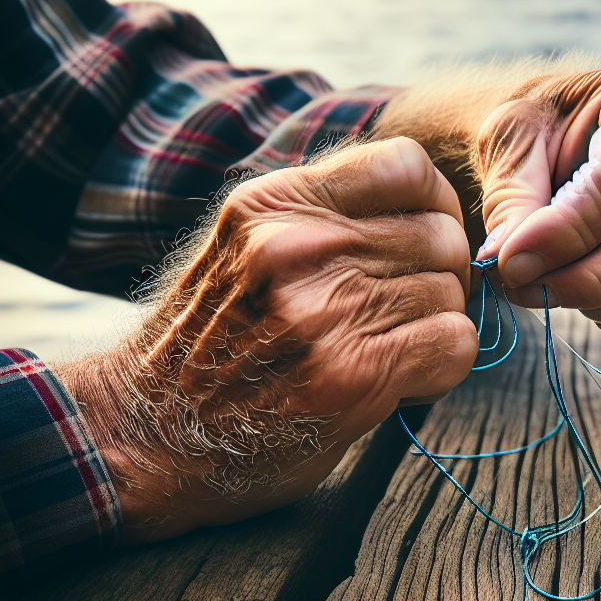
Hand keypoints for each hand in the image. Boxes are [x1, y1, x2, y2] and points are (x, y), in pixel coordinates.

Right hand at [59, 137, 475, 544]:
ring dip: (436, 327)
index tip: (420, 243)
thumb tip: (434, 209)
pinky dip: (442, 368)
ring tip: (385, 351)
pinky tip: (399, 382)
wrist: (146, 435)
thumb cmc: (210, 345)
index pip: (407, 165)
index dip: (434, 206)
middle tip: (404, 314)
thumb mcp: (248, 249)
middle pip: (441, 235)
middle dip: (440, 277)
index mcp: (273, 205)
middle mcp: (298, 248)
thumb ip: (324, 218)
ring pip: (451, 292)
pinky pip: (454, 343)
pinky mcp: (352, 373)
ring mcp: (324, 310)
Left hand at [473, 67, 600, 337]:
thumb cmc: (536, 128)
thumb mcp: (510, 136)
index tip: (510, 260)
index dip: (566, 233)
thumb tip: (510, 263)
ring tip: (550, 286)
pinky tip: (585, 295)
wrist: (557, 139)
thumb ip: (511, 195)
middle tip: (527, 287)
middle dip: (594, 279)